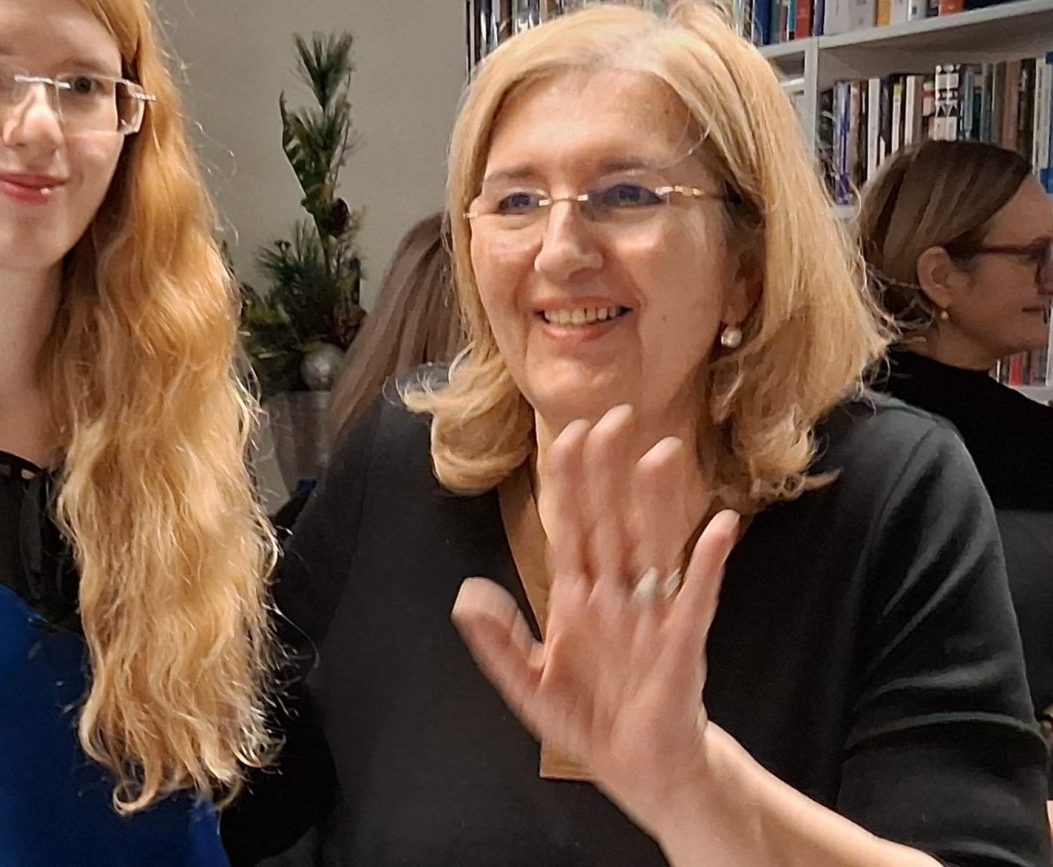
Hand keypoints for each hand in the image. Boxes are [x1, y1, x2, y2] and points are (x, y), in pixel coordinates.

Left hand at [451, 404, 740, 830]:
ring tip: (665, 453)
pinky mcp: (682, 644)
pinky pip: (697, 596)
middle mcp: (615, 594)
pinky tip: (720, 525)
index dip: (570, 482)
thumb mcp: (531, 686)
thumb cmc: (592, 720)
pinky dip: (707, 562)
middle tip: (616, 416)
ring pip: (655, 544)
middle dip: (611, 471)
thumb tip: (466, 596)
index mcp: (577, 596)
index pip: (572, 524)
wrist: (640, 770)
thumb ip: (499, 644)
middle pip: (611, 520)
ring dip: (660, 501)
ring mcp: (651, 615)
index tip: (570, 434)